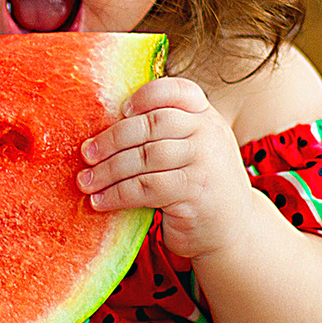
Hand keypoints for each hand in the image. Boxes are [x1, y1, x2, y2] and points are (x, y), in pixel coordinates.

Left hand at [76, 77, 261, 262]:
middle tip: (87, 153)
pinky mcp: (195, 192)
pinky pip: (146, 187)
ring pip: (145, 157)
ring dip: (108, 170)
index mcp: (207, 117)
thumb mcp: (194, 152)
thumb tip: (106, 129)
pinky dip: (117, 194)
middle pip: (152, 123)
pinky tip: (101, 201)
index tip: (120, 111)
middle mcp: (209, 134)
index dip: (146, 96)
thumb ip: (166, 135)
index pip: (178, 90)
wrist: (235, 232)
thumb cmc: (201, 188)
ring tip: (86, 182)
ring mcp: (205, 162)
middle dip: (113, 138)